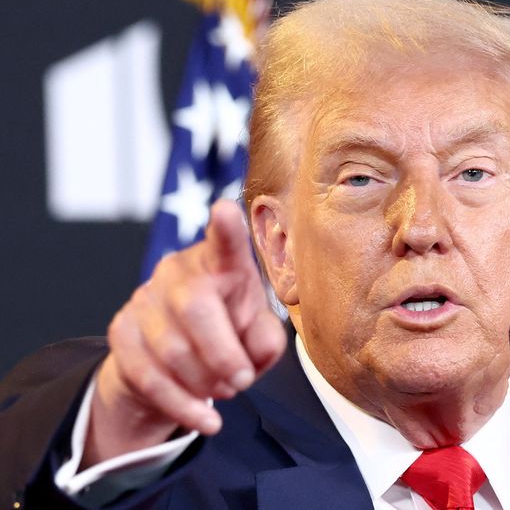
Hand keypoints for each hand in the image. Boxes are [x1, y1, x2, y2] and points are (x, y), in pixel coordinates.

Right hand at [84, 200, 285, 465]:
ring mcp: (144, 299)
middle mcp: (178, 272)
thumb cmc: (230, 331)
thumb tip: (258, 352)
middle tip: (242, 381)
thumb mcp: (258, 334)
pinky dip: (183, 406)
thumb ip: (268, 340)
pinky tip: (207, 420)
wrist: (175, 358)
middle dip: (223, 355)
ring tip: (225, 390)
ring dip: (205, 383)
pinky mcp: (120, 331)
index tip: (225, 210)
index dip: (226, 229)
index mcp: (220, 263)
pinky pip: (149, 377)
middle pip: (196, 309)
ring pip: (171, 350)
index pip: (224, 244)